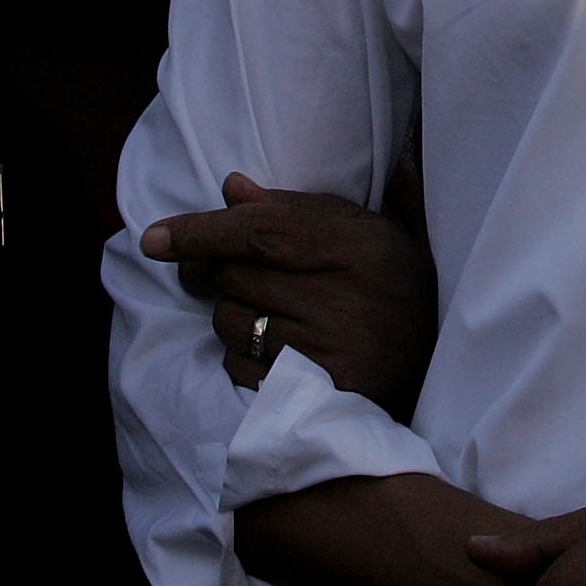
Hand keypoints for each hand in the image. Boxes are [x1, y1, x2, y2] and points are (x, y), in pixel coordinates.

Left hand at [138, 173, 439, 416]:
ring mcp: (328, 353)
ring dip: (232, 315)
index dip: (201, 231)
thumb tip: (231, 188)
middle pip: (236, 275)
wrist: (432, 367)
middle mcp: (345, 300)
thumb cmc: (390, 285)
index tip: (153, 237)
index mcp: (360, 248)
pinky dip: (242, 358)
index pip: (262, 232)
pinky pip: (238, 368)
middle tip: (228, 271)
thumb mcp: (362, 233)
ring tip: (271, 314)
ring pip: (230, 323)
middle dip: (218, 270)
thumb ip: (298, 208)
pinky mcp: (312, 396)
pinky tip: (277, 351)